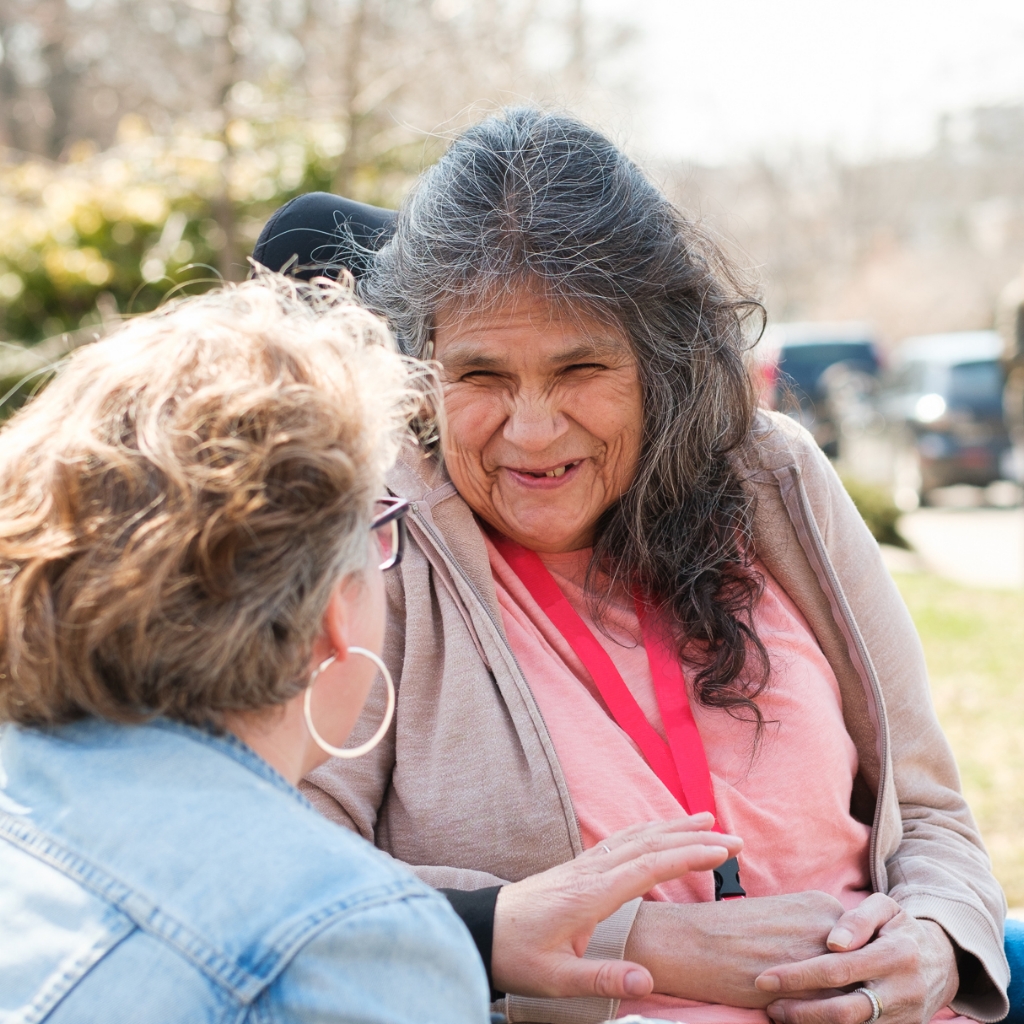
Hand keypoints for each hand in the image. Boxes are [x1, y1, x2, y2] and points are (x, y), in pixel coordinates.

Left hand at [490, 813, 741, 999]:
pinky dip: (649, 829)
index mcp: (592, 893)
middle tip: (733, 839)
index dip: (688, 856)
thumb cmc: (517, 953)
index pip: (649, 865)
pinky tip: (660, 831)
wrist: (481, 928)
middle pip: (651, 843)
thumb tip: (647, 981)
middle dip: (694, 837)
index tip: (722, 852)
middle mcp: (592, 870)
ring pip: (637, 836)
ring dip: (674, 826)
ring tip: (706, 820)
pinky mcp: (579, 866)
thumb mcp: (556, 978)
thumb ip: (601, 979)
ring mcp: (585, 864)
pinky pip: (622, 840)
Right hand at [625, 889, 846, 1005]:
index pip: (859, 944)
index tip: (845, 978)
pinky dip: (823, 1021)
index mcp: (822, 904)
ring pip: (851, 995)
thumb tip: (835, 961)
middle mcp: (828, 929)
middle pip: (862, 969)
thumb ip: (812, 932)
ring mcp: (819, 960)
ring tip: (832, 1016)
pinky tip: (803, 1020)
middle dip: (857, 989)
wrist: (693, 942)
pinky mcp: (805, 992)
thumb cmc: (728, 929)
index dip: (853, 966)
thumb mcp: (780, 915)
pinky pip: (829, 1014)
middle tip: (853, 1003)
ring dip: (844, 1009)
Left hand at [754, 892, 958, 1023]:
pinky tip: (805, 1022)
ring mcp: (904, 1018)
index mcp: (895, 955)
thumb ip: (857, 918)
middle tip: (769, 1004)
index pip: (838, 970)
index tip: (765, 977)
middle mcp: (901, 991)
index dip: (799, 976)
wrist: (944, 961)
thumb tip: (833, 941)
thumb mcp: (885, 909)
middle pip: (843, 1011)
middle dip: (800, 1011)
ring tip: (780, 1014)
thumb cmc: (900, 928)